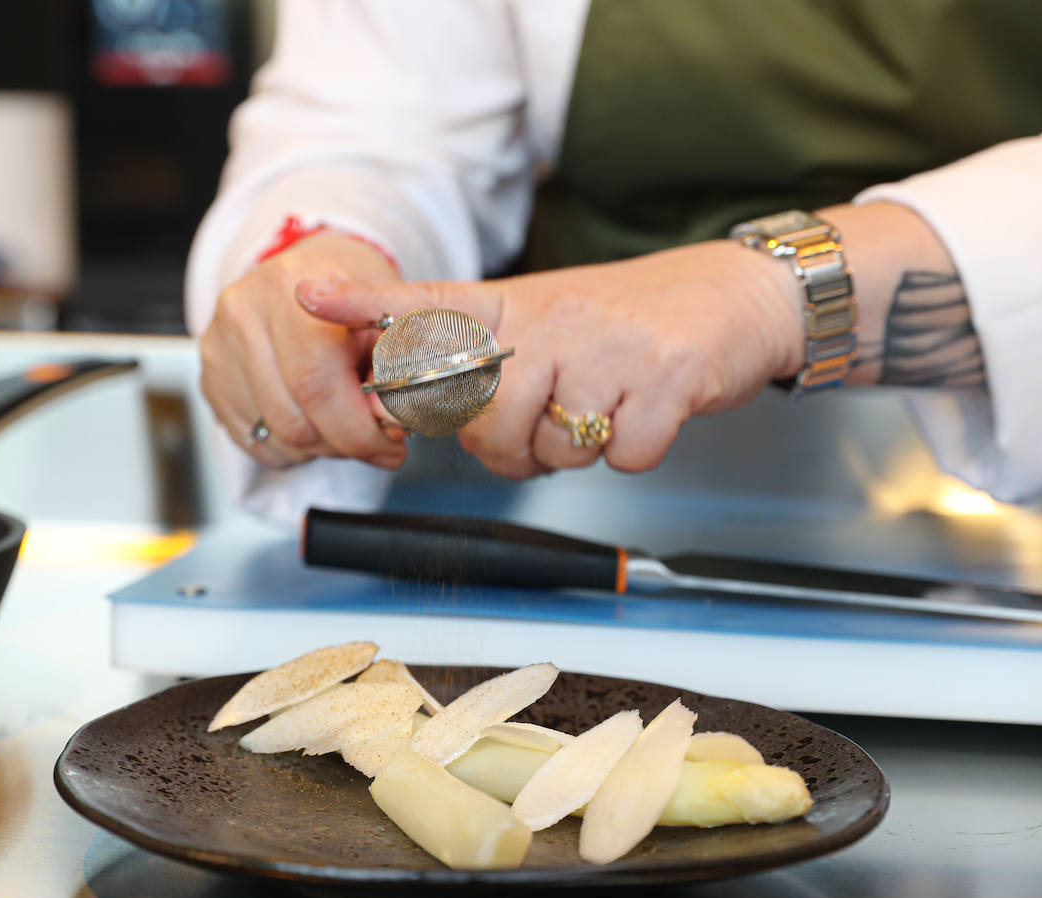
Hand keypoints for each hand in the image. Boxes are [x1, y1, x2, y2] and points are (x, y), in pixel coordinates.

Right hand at [199, 230, 407, 468]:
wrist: (306, 275)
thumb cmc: (351, 292)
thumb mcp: (387, 309)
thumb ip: (395, 362)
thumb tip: (392, 421)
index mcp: (290, 286)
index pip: (316, 382)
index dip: (356, 428)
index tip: (388, 445)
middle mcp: (243, 313)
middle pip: (293, 419)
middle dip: (343, 444)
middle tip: (374, 441)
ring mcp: (218, 347)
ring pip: (275, 437)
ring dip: (320, 447)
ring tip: (344, 423)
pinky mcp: (209, 378)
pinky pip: (253, 441)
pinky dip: (292, 449)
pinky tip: (313, 422)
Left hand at [297, 240, 803, 478]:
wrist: (734, 299)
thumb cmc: (629, 324)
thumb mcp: (551, 325)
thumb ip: (491, 367)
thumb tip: (438, 421)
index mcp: (514, 307)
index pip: (426, 306)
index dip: (363, 307)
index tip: (307, 294)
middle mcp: (552, 319)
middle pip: (487, 424)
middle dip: (513, 449)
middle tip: (551, 422)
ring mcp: (607, 347)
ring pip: (554, 448)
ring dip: (576, 452)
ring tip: (604, 407)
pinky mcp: (662, 379)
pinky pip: (622, 459)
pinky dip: (637, 453)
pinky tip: (648, 411)